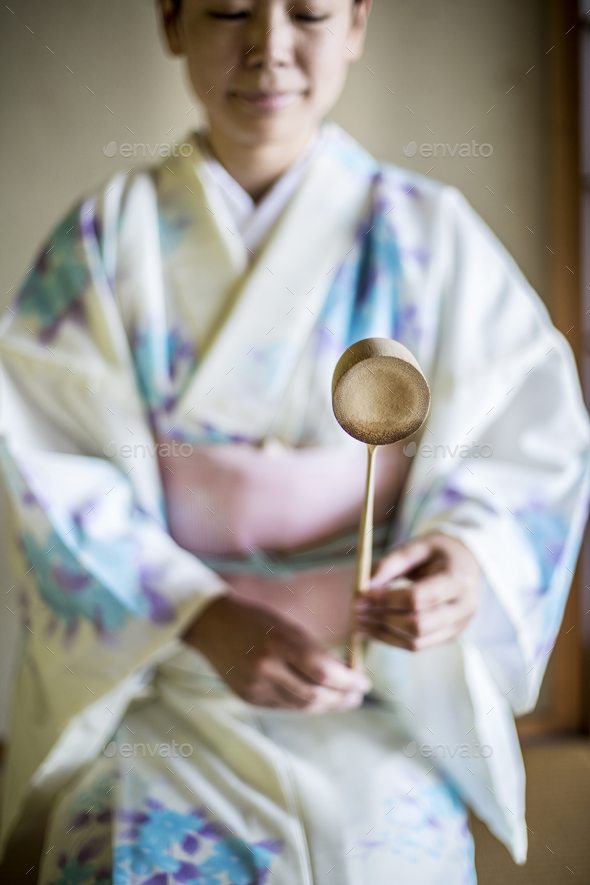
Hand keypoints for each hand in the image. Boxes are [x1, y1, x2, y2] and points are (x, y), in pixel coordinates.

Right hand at [183, 594, 371, 711]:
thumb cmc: (255, 619)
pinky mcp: (248, 698)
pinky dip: (304, 705)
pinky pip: (284, 706)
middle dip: (342, 698)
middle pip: (315, 695)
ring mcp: (255, 687)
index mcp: (279, 643)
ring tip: (344, 701)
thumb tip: (344, 673)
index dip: (348, 681)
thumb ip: (313, 651)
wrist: (212, 625)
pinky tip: (317, 700)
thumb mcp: (288, 627)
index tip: (364, 682)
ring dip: (327, 705)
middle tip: (358, 696)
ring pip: (301, 706)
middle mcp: (266, 668)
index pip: (324, 671)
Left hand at [354, 532, 480, 650]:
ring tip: (358, 622)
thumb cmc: (437, 551)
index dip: (386, 599)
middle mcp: (464, 608)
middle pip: (417, 624)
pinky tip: (371, 630)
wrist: (464, 562)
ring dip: (382, 633)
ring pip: (416, 641)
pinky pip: (416, 646)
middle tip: (355, 609)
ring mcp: (458, 627)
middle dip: (382, 618)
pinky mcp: (448, 637)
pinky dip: (390, 640)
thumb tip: (363, 587)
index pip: (418, 598)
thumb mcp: (415, 546)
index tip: (360, 595)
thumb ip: (390, 564)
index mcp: (458, 580)